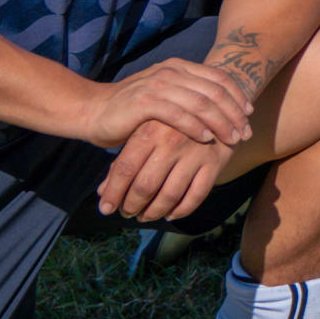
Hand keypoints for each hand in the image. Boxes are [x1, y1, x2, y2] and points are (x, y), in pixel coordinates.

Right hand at [84, 55, 257, 153]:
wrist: (93, 112)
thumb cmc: (134, 110)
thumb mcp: (167, 96)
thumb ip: (190, 96)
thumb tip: (225, 110)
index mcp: (179, 67)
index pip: (219, 78)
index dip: (238, 96)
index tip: (250, 116)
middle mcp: (171, 71)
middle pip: (215, 91)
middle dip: (234, 113)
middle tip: (245, 133)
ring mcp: (157, 85)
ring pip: (200, 102)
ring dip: (220, 122)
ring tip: (232, 139)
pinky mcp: (144, 102)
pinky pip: (178, 114)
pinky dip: (195, 126)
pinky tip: (206, 139)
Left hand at [97, 116, 229, 222]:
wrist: (213, 103)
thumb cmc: (169, 122)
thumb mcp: (144, 132)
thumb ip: (123, 161)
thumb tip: (103, 193)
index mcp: (149, 131)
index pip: (125, 169)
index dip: (113, 193)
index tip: (105, 208)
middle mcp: (172, 142)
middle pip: (145, 186)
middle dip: (131, 206)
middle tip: (127, 212)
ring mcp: (195, 153)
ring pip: (170, 195)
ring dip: (153, 212)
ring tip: (145, 216)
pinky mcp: (216, 162)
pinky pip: (197, 196)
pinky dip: (181, 210)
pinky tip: (170, 213)